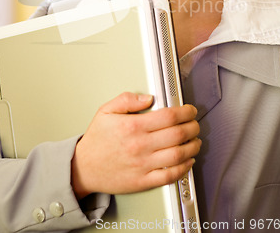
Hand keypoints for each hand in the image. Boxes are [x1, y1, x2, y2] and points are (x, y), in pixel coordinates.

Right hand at [71, 92, 200, 198]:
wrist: (83, 168)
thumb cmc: (96, 141)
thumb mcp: (106, 111)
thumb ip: (127, 100)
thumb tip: (148, 97)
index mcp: (133, 126)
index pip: (169, 116)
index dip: (185, 112)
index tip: (190, 110)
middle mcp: (140, 145)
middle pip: (178, 134)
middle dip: (193, 127)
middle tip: (195, 124)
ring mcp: (143, 165)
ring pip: (178, 155)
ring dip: (193, 146)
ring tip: (195, 141)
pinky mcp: (143, 181)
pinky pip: (170, 175)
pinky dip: (184, 168)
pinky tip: (188, 161)